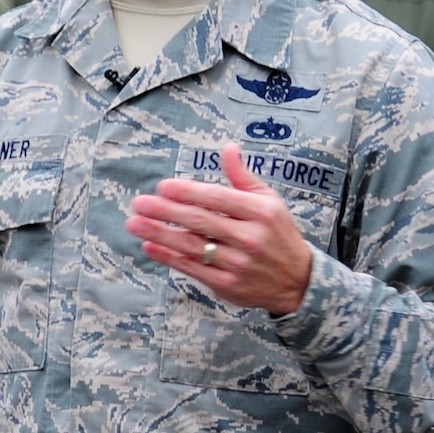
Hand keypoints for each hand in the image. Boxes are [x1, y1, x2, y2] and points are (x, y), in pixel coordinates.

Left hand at [126, 142, 312, 316]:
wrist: (298, 281)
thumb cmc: (277, 234)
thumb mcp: (269, 202)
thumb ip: (243, 177)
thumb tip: (228, 148)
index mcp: (260, 212)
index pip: (218, 199)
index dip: (189, 192)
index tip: (163, 186)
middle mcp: (249, 238)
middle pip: (200, 222)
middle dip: (166, 212)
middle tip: (139, 203)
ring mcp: (237, 263)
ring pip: (192, 246)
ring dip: (159, 234)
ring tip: (134, 223)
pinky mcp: (227, 284)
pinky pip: (192, 269)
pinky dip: (169, 258)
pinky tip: (149, 247)